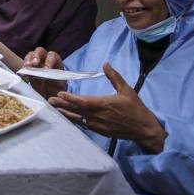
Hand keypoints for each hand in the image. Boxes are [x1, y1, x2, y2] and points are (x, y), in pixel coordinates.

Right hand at [21, 47, 66, 98]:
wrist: (49, 96)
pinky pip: (24, 65)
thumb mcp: (59, 88)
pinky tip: (22, 74)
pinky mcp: (28, 69)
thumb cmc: (57, 91)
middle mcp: (45, 60)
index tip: (46, 69)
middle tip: (34, 64)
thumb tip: (54, 84)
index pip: (52, 56)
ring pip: (31, 55)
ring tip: (26, 67)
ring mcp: (36, 63)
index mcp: (56, 62)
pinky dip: (23, 69)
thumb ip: (57, 83)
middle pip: (40, 51)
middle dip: (36, 56)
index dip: (49, 61)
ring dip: (28, 60)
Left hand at [49, 63, 166, 153]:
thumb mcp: (126, 89)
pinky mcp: (100, 131)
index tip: (60, 94)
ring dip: (66, 114)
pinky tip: (68, 117)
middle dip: (62, 105)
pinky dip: (75, 120)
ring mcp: (98, 125)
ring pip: (78, 119)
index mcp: (104, 104)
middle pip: (76, 111)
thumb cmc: (135, 108)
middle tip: (50, 101)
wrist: (143, 129)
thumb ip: (114, 77)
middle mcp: (98, 116)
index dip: (70, 98)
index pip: (82, 102)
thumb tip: (105, 63)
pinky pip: (84, 125)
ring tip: (54, 108)